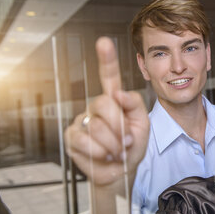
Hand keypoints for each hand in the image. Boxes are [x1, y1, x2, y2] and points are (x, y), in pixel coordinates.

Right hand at [64, 37, 148, 186]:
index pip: (109, 77)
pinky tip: (103, 155)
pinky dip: (99, 153)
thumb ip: (135, 105)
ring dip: (112, 145)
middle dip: (119, 127)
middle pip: (104, 104)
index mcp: (115, 100)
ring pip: (96, 126)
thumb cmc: (132, 146)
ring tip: (116, 151)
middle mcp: (96, 107)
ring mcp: (83, 120)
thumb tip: (119, 94)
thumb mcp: (142, 124)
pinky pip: (84, 141)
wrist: (121, 170)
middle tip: (125, 142)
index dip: (107, 59)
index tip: (104, 42)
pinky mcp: (72, 136)